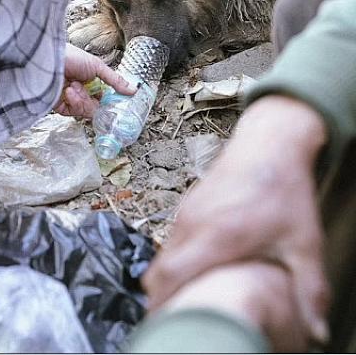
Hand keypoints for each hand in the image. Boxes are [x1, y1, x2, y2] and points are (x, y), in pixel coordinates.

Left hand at [54, 43, 135, 117]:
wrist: (48, 61)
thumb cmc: (70, 56)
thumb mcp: (97, 66)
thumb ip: (115, 80)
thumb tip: (133, 90)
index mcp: (88, 80)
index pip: (102, 97)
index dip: (108, 101)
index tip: (116, 102)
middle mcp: (79, 90)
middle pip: (95, 107)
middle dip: (94, 100)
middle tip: (91, 91)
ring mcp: (69, 99)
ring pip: (86, 111)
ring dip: (83, 99)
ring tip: (74, 85)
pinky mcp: (59, 105)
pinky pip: (73, 112)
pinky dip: (74, 103)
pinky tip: (68, 91)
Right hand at [143, 95, 329, 343]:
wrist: (267, 143)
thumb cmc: (285, 191)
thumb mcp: (304, 242)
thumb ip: (309, 289)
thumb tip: (317, 333)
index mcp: (216, 236)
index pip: (171, 275)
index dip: (160, 303)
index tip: (161, 325)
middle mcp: (192, 224)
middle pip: (158, 270)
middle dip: (159, 297)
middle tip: (169, 320)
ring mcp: (186, 212)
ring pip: (163, 254)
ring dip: (166, 277)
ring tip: (181, 297)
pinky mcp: (187, 205)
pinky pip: (171, 239)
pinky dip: (174, 259)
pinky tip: (193, 268)